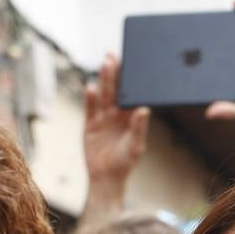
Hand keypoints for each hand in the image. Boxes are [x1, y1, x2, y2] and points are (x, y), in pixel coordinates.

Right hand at [83, 53, 148, 206]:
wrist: (106, 179)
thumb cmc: (125, 164)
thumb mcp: (136, 146)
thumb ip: (139, 128)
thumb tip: (144, 109)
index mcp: (131, 117)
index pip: (131, 93)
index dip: (130, 79)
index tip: (132, 63)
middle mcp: (117, 114)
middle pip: (116, 89)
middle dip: (115, 72)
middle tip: (114, 54)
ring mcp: (103, 118)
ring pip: (104, 94)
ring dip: (104, 79)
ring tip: (105, 63)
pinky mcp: (90, 125)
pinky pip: (90, 109)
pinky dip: (90, 98)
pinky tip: (90, 87)